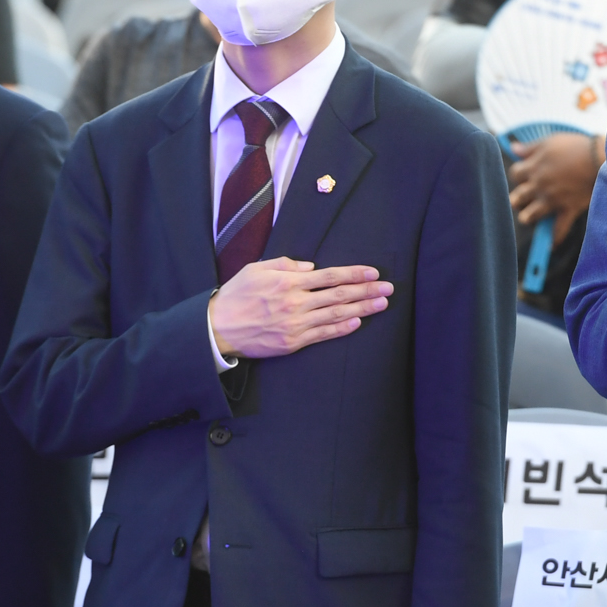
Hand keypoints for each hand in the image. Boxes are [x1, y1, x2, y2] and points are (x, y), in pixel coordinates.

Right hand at [210, 257, 391, 358]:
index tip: (373, 273)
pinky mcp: (293, 342)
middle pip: (339, 295)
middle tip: (389, 288)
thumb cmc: (236, 295)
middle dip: (367, 291)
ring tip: (382, 305)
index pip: (330, 276)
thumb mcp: (256, 269)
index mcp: (288, 281)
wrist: (218, 328)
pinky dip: (343, 328)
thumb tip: (310, 267)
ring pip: (336, 315)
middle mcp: (296, 302)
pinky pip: (324, 334)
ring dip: (363, 309)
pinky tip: (358, 322)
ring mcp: (296, 324)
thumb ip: (285, 264)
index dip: (354, 274)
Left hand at [508, 132, 598, 232]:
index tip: (525, 175)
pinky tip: (550, 246)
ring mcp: (552, 200)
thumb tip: (512, 148)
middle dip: (517, 199)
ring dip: (528, 217)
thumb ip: (530, 148)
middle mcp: (539, 186)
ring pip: (529, 216)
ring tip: (532, 216)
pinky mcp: (568, 209)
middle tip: (524, 199)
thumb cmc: (576, 147)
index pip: (515, 174)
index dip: (519, 175)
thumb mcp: (550, 142)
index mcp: (534, 168)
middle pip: (516, 198)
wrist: (600, 158)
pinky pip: (559, 230)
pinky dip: (554, 239)